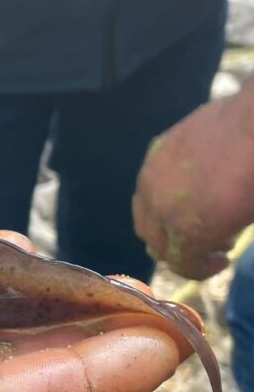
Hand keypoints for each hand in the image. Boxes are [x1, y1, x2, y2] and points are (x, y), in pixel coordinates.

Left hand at [133, 84, 253, 279]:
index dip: (168, 217)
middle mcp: (150, 184)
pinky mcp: (186, 231)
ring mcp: (165, 210)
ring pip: (162, 248)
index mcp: (156, 157)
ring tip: (218, 250)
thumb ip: (199, 162)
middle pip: (148, 227)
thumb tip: (209, 176)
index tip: (197, 220)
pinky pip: (184, 264)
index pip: (148, 199)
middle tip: (205, 241)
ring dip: (187, 254)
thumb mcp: (211, 137)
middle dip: (173, 239)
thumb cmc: (247, 122)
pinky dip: (201, 268)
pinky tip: (220, 261)